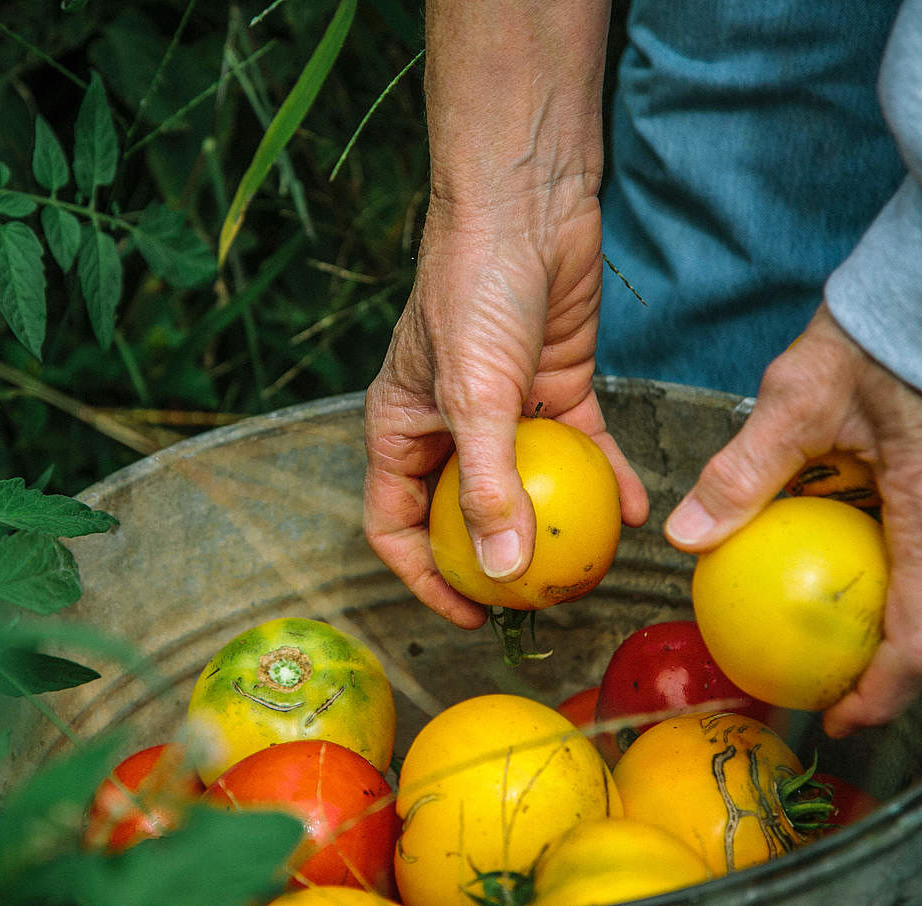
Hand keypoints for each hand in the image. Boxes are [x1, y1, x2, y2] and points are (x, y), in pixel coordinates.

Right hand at [363, 194, 649, 628]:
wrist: (527, 203)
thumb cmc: (472, 289)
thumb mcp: (474, 394)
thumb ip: (487, 484)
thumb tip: (499, 569)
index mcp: (400, 429)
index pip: (396, 524)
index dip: (423, 577)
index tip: (469, 615)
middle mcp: (448, 426)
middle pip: (467, 513)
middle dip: (500, 559)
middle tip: (542, 600)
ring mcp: (504, 409)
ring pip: (531, 485)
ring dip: (561, 524)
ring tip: (596, 565)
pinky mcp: (556, 386)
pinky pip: (580, 448)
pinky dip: (605, 478)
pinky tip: (637, 508)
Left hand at [664, 303, 921, 735]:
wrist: (911, 299)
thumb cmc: (869, 342)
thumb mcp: (798, 400)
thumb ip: (746, 472)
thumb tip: (684, 537)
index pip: (918, 629)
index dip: (883, 688)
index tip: (839, 717)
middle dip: (880, 671)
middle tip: (825, 696)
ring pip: (914, 588)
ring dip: (880, 628)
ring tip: (824, 653)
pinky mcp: (921, 493)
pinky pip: (904, 550)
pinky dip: (873, 577)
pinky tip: (825, 577)